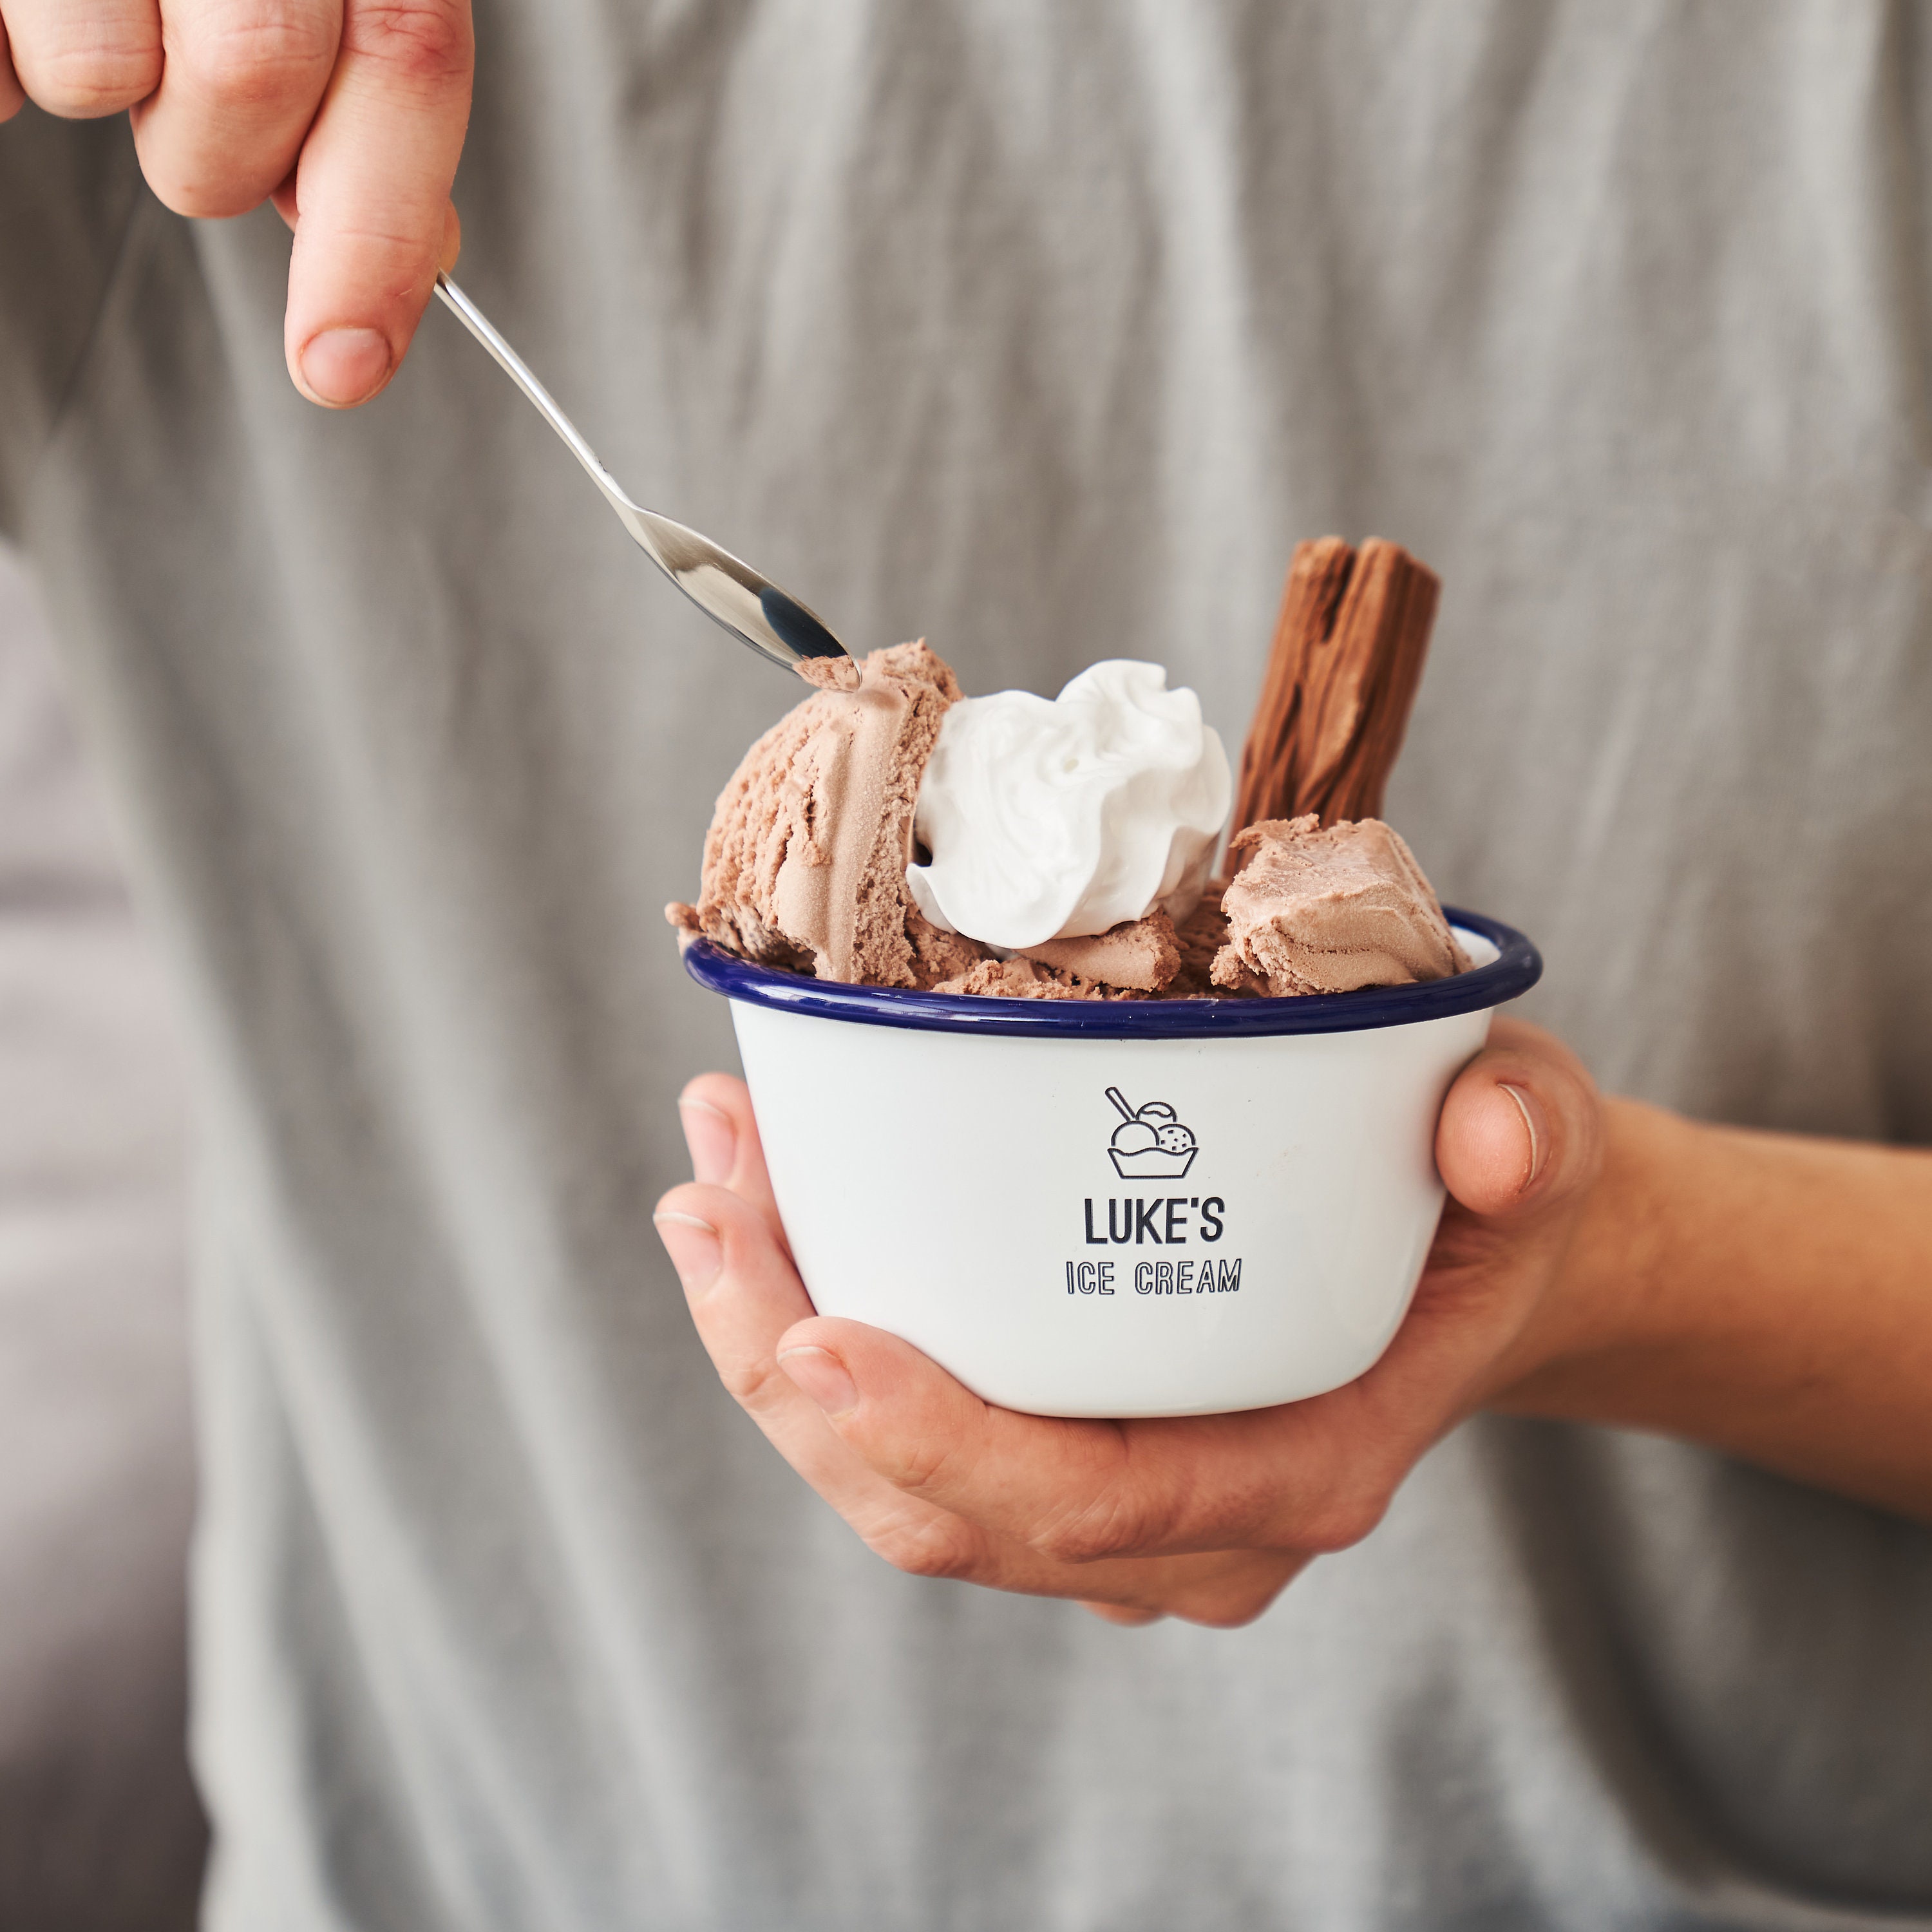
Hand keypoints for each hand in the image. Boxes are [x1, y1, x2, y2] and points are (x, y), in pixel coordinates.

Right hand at [0, 0, 472, 406]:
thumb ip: (376, 88)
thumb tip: (421, 253)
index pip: (408, 60)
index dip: (380, 236)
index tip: (343, 367)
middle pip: (252, 76)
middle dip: (221, 153)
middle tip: (191, 99)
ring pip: (98, 74)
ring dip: (101, 83)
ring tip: (101, 4)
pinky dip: (0, 67)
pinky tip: (23, 1)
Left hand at [654, 1020, 1603, 1626]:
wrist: (1478, 1261)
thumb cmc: (1487, 1205)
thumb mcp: (1537, 1141)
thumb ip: (1526, 1138)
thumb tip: (1485, 1129)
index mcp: (1301, 1466)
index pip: (1091, 1502)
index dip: (939, 1439)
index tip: (816, 1326)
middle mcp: (1194, 1525)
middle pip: (944, 1510)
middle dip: (794, 1371)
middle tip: (710, 1199)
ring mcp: (1120, 1505)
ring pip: (897, 1487)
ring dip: (773, 1346)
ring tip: (708, 1186)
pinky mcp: (1069, 1450)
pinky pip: (911, 1438)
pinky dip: (818, 1339)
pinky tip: (765, 1218)